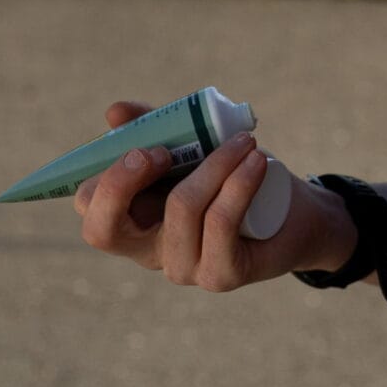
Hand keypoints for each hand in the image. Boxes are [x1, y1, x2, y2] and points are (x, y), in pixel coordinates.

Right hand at [72, 100, 335, 289]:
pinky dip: (238, 183)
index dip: (104, 174)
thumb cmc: (237, 177)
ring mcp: (182, 267)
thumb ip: (156, 128)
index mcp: (133, 220)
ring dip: (213, 164)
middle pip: (102, 229)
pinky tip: (256, 160)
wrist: (298, 214)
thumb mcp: (197, 146)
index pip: (89, 208)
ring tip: (245, 142)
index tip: (147, 145)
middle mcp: (148, 251)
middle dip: (121, 181)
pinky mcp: (219, 274)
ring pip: (179, 208)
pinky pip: (219, 222)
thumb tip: (114, 111)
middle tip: (161, 150)